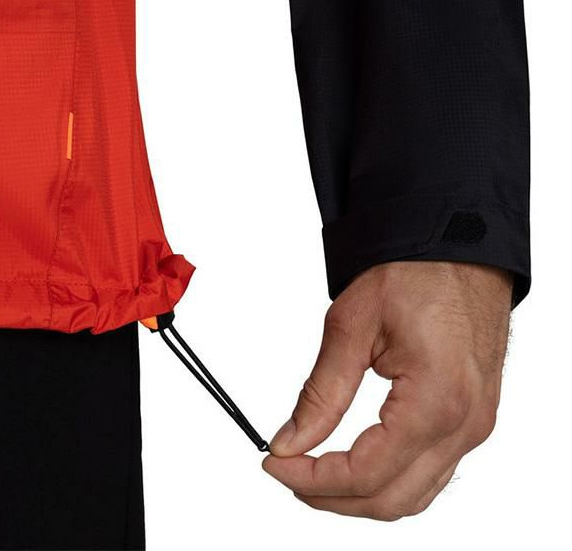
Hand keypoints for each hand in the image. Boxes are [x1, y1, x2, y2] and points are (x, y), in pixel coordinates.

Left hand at [262, 261, 511, 520]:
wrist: (461, 251)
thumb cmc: (417, 273)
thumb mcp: (352, 325)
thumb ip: (321, 392)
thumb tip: (290, 440)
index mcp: (436, 400)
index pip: (365, 472)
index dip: (312, 478)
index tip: (276, 465)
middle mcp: (464, 424)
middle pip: (390, 500)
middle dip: (331, 496)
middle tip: (288, 472)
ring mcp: (474, 426)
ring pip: (412, 496)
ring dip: (359, 495)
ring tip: (314, 471)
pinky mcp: (471, 419)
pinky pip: (429, 473)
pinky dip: (388, 480)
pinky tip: (356, 462)